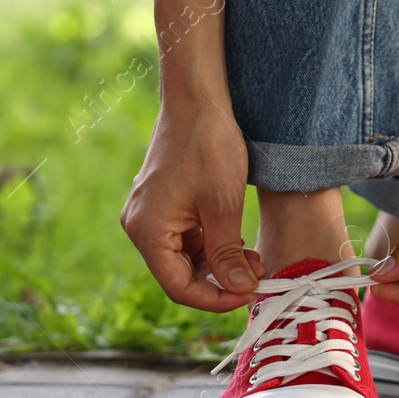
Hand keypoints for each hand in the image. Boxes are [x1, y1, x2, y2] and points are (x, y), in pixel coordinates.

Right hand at [120, 89, 263, 311]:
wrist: (198, 99)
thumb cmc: (208, 146)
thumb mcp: (224, 206)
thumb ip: (228, 254)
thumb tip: (239, 290)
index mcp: (147, 231)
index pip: (179, 286)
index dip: (215, 298)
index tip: (249, 295)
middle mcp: (140, 226)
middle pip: (179, 274)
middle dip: (220, 281)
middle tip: (257, 276)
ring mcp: (150, 213)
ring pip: (185, 258)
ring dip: (219, 264)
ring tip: (254, 259)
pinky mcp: (163, 204)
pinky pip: (186, 237)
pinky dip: (212, 245)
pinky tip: (240, 243)